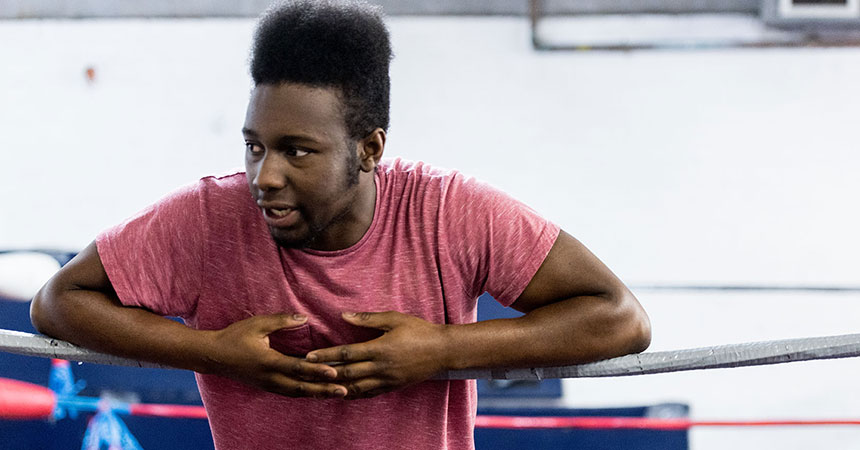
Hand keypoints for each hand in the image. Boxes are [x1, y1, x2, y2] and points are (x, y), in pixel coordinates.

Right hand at [203, 314, 347, 398]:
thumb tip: (303, 317)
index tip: (334, 372)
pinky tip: (318, 393)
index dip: (317, 371)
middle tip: (344, 390)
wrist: (213, 356)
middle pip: (301, 387)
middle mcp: (270, 378)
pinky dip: (306, 394)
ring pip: (297, 393)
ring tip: (337, 394)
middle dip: (323, 390)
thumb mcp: (257, 324)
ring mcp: (268, 385)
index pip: (297, 368)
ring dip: (317, 394)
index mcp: (268, 362)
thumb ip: (281, 321)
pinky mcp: (266, 386)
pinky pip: (290, 393)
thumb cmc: (235, 336)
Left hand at [305, 311, 448, 398]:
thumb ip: (368, 319)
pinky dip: (353, 394)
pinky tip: (342, 393)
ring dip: (335, 388)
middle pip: (346, 373)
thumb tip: (344, 315)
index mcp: (380, 348)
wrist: (443, 351)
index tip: (309, 356)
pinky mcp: (392, 386)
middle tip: (306, 374)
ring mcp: (387, 379)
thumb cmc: (419, 331)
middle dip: (324, 374)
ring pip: (355, 388)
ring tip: (318, 387)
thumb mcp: (394, 319)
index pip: (346, 353)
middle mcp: (381, 367)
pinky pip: (368, 393)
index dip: (326, 356)